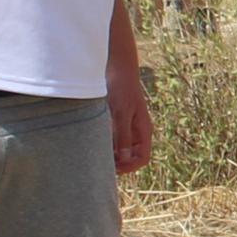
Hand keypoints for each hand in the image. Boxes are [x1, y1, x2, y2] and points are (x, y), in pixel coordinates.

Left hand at [108, 54, 154, 175]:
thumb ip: (123, 135)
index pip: (142, 158)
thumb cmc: (122, 88)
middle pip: (131, 157)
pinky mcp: (117, 120)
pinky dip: (105, 142)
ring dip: (110, 152)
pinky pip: (113, 138)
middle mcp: (137, 131)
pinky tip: (94, 139)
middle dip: (118, 163)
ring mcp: (127, 126)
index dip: (129, 167)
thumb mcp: (121, 112)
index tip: (114, 169)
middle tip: (101, 163)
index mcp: (143, 130)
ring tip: (96, 151)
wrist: (117, 67)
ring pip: (121, 149)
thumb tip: (124, 158)